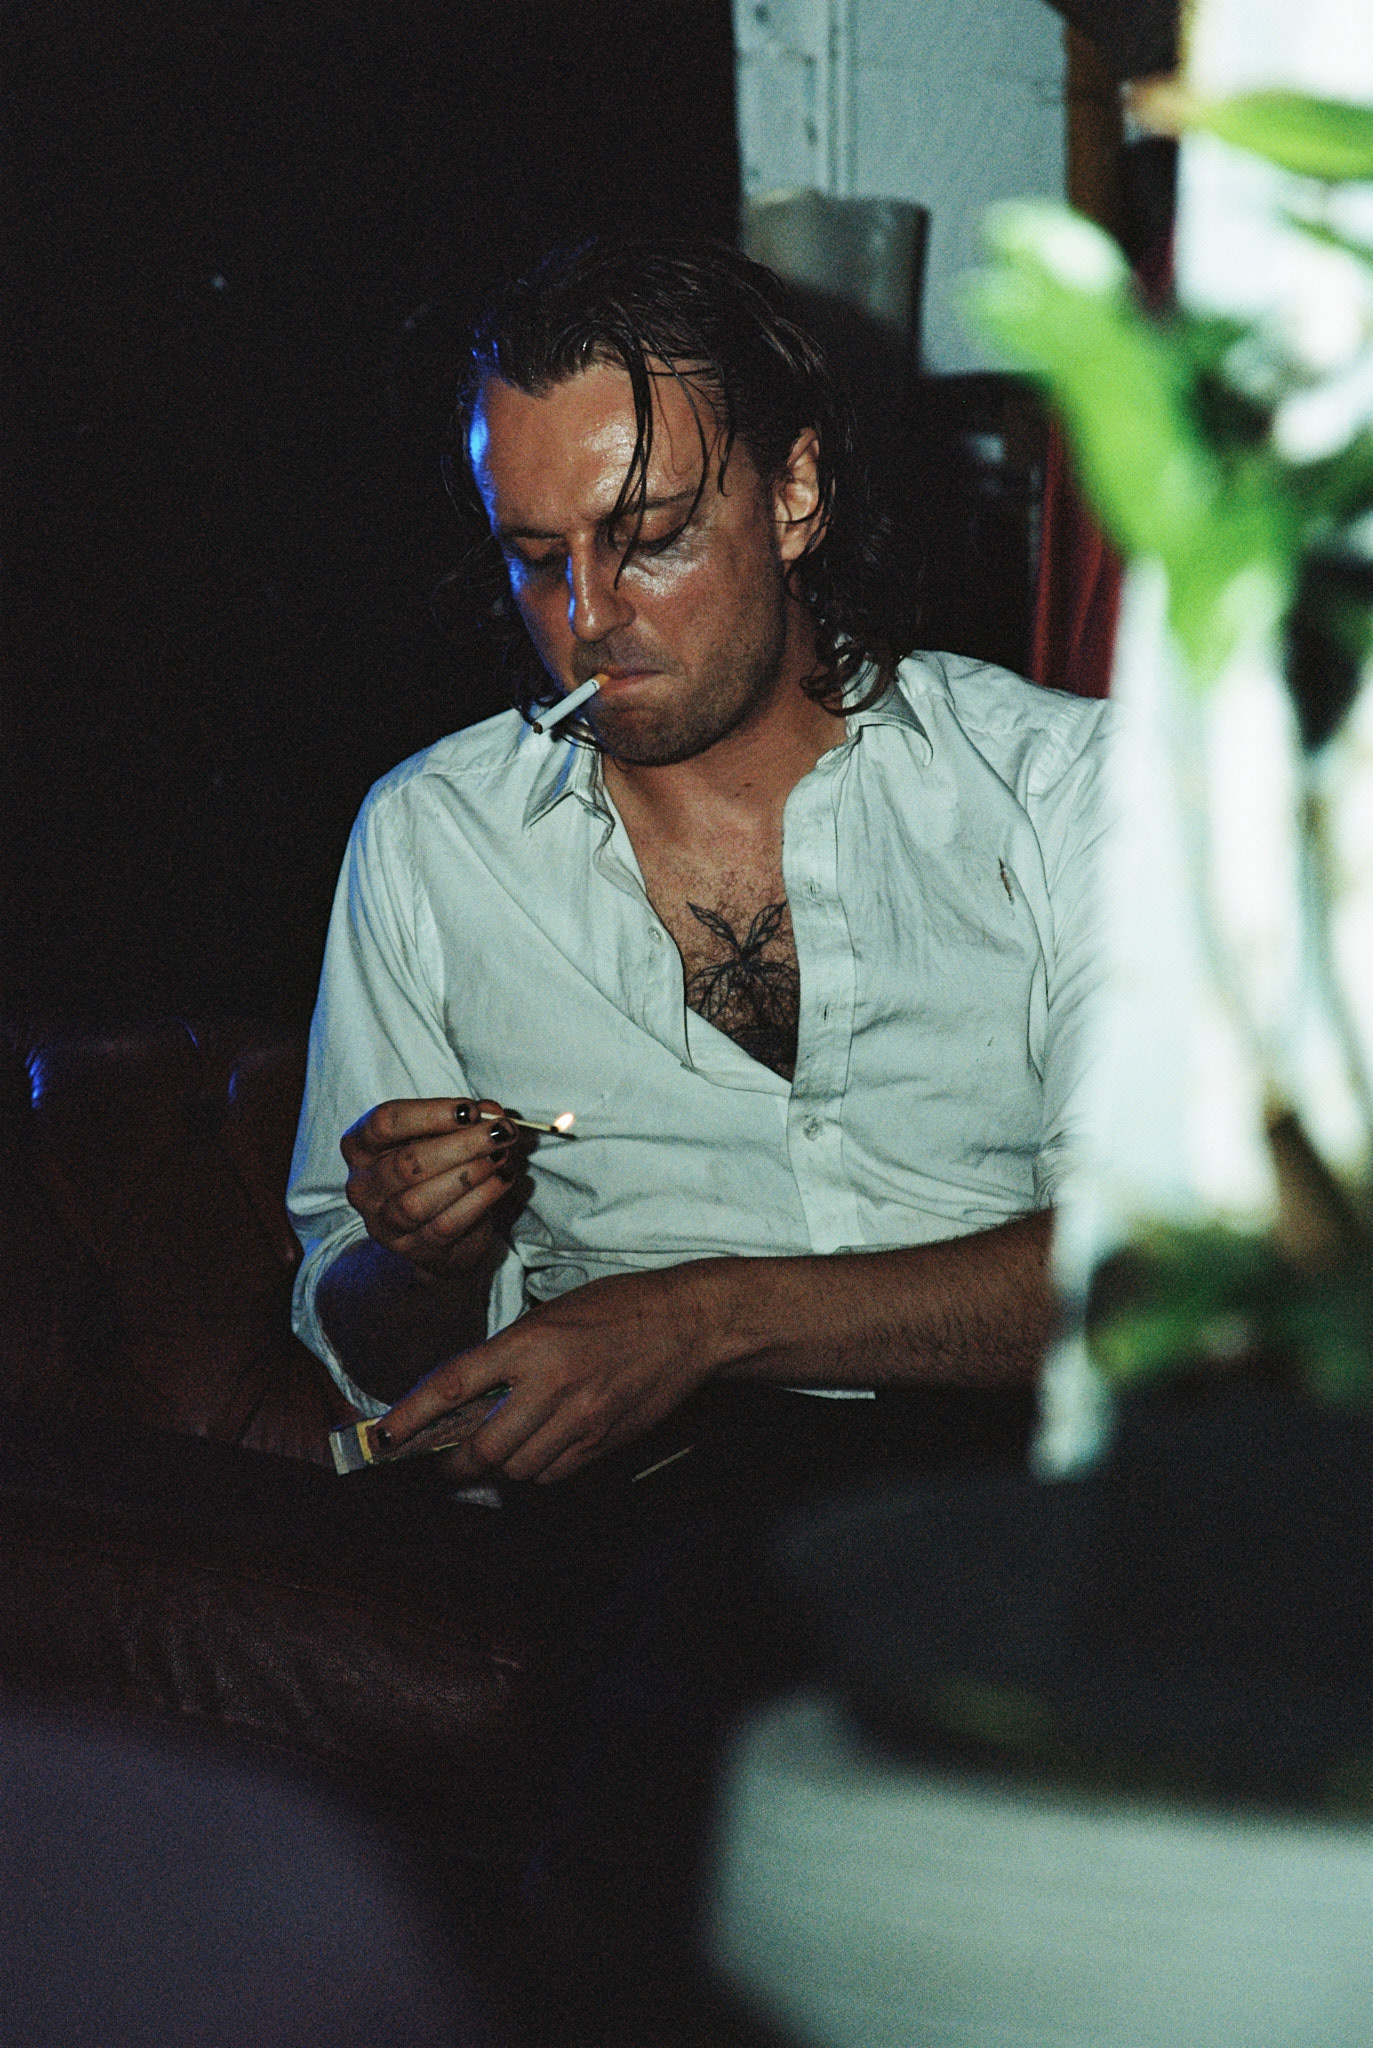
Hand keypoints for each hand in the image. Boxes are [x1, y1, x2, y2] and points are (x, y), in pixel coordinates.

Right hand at [340, 1096, 527, 1277]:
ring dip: (468, 1175)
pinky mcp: (411, 1248)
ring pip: (419, 1201)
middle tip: (500, 1132)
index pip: (384, 1123)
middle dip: (460, 1144)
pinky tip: (501, 1180)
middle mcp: (363, 1186)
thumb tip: (493, 1113)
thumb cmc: (436, 1167)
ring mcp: (382, 1223)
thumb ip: (466, 1120)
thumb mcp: (444, 1135)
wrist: (437, 1228)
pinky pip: (444, 1226)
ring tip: (500, 1157)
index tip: (472, 1110)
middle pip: (406, 1163)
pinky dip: (478, 1200)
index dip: (430, 1114)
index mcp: (360, 1146)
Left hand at [377, 1262, 721, 1484]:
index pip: (455, 1384)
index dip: (413, 1415)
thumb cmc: (618, 1307)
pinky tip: (537, 1448)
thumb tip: (465, 1395)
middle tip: (444, 1457)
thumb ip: (508, 1354)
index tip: (385, 1434)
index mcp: (532, 1342)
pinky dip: (534, 1469)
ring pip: (517, 1468)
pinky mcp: (604, 1441)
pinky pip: (552, 1474)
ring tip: (497, 1446)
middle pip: (484, 1448)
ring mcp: (582, 1418)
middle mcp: (554, 1384)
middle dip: (454, 1461)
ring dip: (497, 1465)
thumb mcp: (551, 1313)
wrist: (688, 1325)